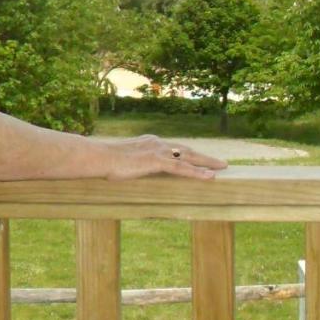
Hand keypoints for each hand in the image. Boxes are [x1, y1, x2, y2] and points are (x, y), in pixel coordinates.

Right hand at [103, 135, 227, 180]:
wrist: (98, 157)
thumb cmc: (105, 162)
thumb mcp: (123, 162)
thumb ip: (133, 164)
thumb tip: (133, 171)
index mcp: (150, 142)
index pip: (175, 148)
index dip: (189, 154)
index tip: (200, 158)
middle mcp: (158, 143)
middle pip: (187, 150)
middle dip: (204, 157)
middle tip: (220, 163)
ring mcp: (158, 151)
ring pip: (189, 157)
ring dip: (207, 163)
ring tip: (222, 168)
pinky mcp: (157, 161)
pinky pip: (182, 168)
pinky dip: (197, 172)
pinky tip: (209, 177)